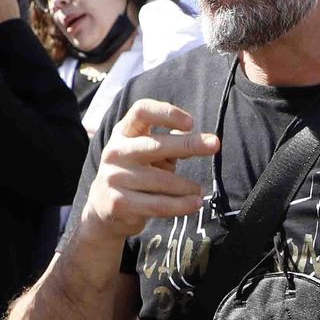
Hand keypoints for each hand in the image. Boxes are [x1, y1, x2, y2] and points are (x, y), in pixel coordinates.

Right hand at [77, 100, 218, 240]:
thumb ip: (173, 147)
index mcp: (124, 132)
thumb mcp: (150, 155)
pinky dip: (181, 205)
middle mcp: (115, 151)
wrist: (104, 209)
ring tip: (199, 190)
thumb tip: (203, 142)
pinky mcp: (119, 203)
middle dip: (187, 144)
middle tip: (215, 144)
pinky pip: (158, 205)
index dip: (166, 113)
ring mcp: (114, 177)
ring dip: (187, 186)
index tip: (190, 123)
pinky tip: (195, 204)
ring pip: (161, 180)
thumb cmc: (136, 174)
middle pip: (154, 145)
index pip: (141, 111)